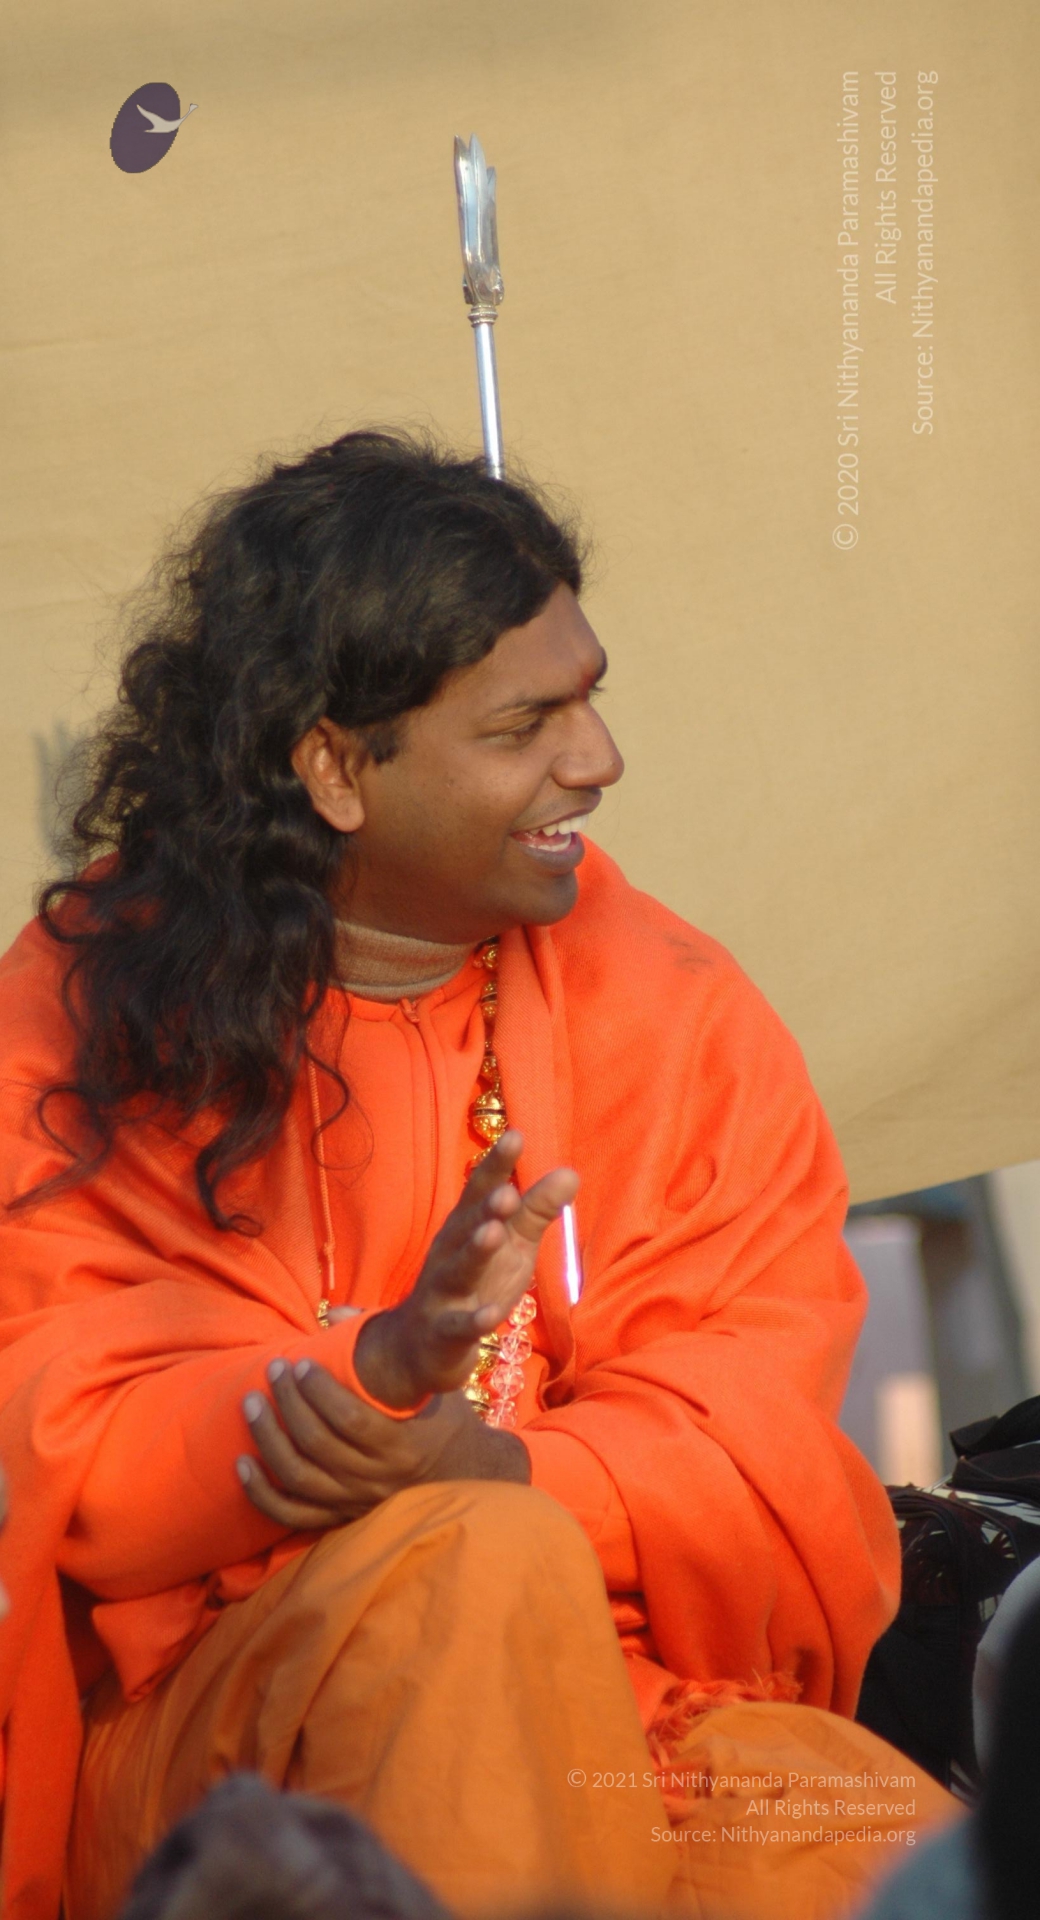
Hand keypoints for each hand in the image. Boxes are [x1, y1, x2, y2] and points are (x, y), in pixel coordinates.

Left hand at [237, 1356, 529, 1529]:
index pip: (352, 1420)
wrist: (462, 1475)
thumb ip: (390, 1348)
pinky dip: (261, 1492)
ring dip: (269, 1439)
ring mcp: (356, 1502)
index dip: (319, 1392)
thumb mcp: (432, 1384)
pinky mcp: (340, 1517)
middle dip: (289, 1403)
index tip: (301, 1363)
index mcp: (403, 1446)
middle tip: (274, 1369)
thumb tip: (337, 1314)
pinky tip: (241, 1463)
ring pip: (299, 1477)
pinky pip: (291, 1515)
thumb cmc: (443, 1419)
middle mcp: (378, 1480)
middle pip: (318, 1445)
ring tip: (252, 1403)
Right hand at [354, 1129, 577, 1408]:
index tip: (515, 1135)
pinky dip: (474, 1320)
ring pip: (459, 1270)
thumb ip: (535, 1210)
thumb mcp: (510, 1245)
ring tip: (492, 1233)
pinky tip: (490, 1316)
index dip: (497, 1166)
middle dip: (485, 1208)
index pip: (481, 1192)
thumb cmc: (474, 1284)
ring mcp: (443, 1293)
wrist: (419, 1346)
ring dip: (474, 1252)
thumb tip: (570, 1172)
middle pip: (467, 1226)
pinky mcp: (444, 1332)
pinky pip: (459, 1326)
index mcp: (466, 1227)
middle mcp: (450, 1253)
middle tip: (506, 1190)